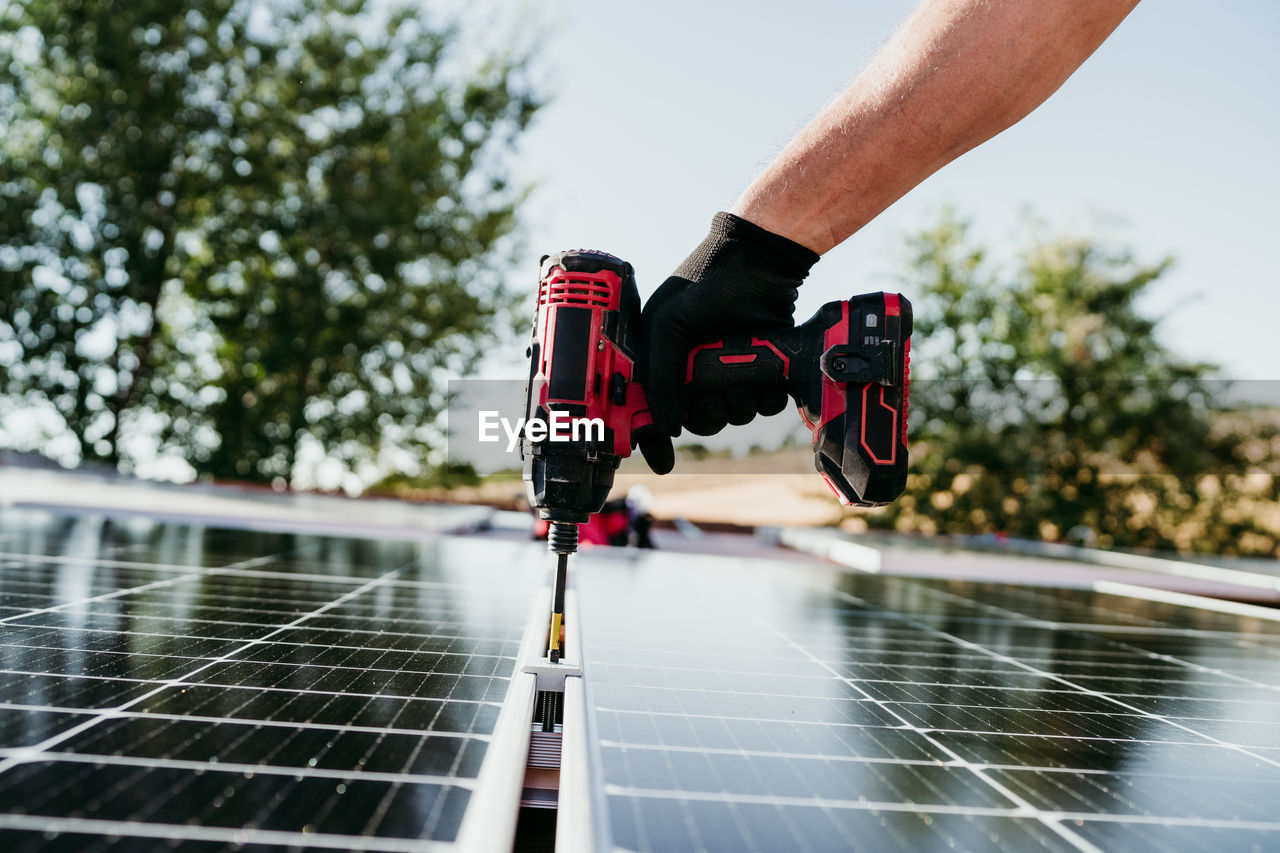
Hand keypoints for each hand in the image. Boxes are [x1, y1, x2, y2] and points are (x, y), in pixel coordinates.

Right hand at [641, 212, 819, 440]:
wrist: (760, 260)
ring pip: (733, 415)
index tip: (662, 460)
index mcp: (663, 360)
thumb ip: (660, 377)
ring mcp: (730, 371)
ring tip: (744, 380)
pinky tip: (767, 378)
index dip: (654, 438)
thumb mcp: (668, 324)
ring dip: (740, 405)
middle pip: (698, 420)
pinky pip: (765, 404)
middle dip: (708, 415)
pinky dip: (767, 398)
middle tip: (713, 398)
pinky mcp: (763, 370)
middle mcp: (695, 370)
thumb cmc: (706, 283)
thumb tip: (665, 428)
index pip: (652, 412)